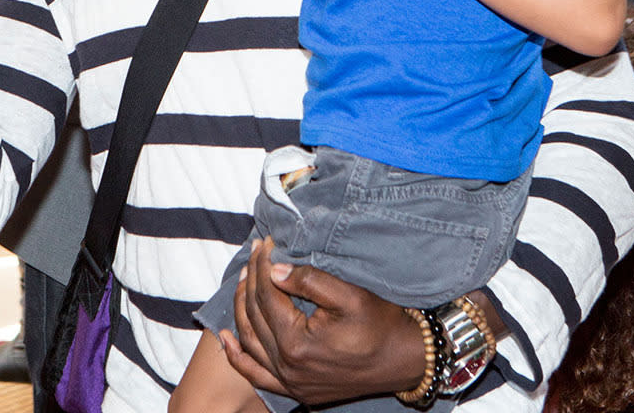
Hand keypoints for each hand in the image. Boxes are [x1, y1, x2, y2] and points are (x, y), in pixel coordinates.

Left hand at [220, 237, 425, 404]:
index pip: (267, 295)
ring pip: (250, 342)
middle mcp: (288, 367)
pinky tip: (227, 339)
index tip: (266, 242)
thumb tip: (275, 269)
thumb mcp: (350, 295)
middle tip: (256, 252)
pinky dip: (239, 357)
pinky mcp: (297, 390)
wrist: (405, 360)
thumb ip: (310, 281)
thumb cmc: (381, 324)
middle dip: (252, 279)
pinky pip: (257, 375)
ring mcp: (291, 382)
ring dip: (242, 309)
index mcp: (298, 343)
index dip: (263, 264)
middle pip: (255, 315)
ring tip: (244, 279)